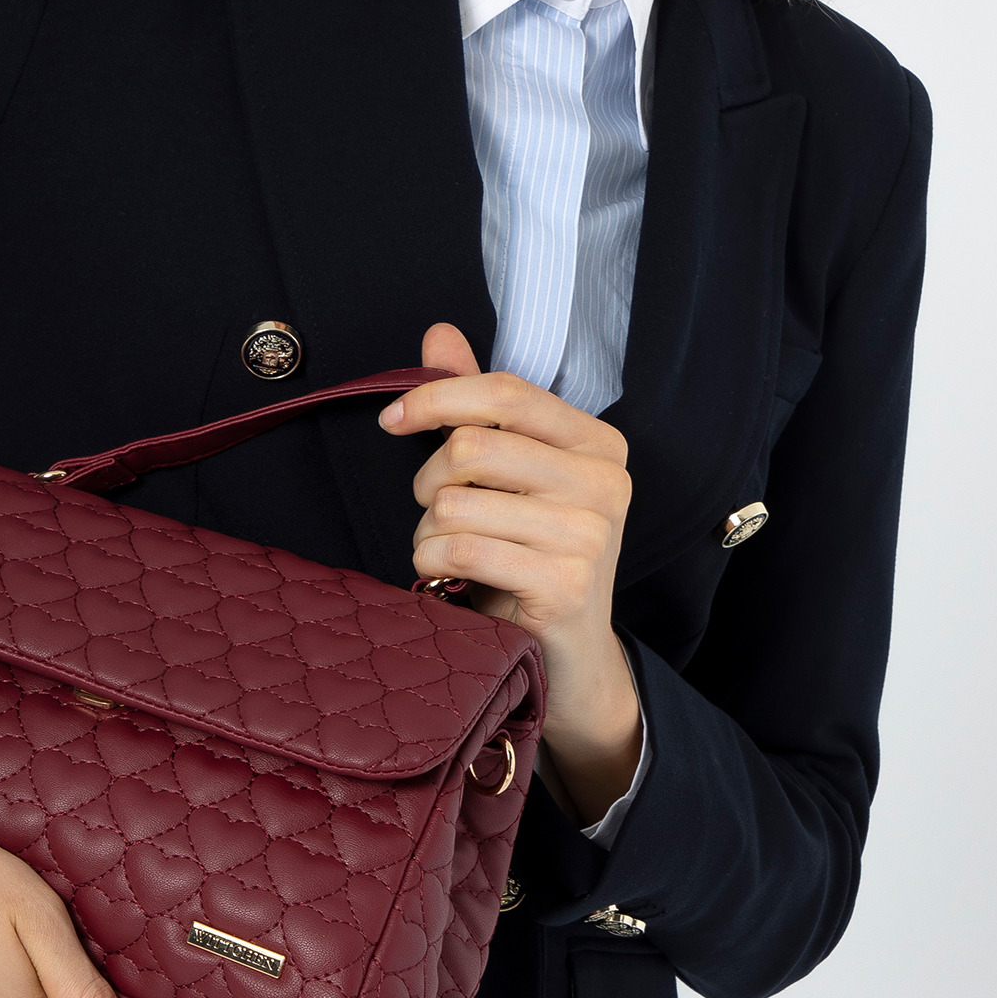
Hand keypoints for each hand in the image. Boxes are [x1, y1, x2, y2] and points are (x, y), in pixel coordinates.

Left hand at [380, 324, 643, 824]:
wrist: (568, 661)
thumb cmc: (530, 559)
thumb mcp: (509, 479)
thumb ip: (477, 407)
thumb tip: (438, 335)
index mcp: (596, 444)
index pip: (506, 392)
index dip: (438, 397)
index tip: (391, 419)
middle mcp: (605, 482)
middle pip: (474, 447)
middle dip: (429, 482)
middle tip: (436, 513)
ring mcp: (590, 535)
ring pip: (457, 502)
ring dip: (429, 533)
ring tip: (450, 555)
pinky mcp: (564, 584)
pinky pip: (462, 549)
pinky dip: (433, 564)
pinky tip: (450, 580)